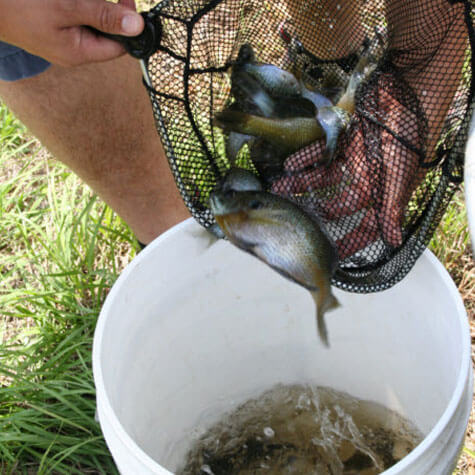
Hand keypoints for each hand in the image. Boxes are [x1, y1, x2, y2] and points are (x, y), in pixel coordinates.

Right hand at [0, 0, 143, 65]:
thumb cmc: (20, 5)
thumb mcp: (66, 8)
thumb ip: (102, 16)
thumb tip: (137, 26)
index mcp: (79, 53)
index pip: (119, 47)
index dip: (129, 26)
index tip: (127, 1)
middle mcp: (73, 51)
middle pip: (106, 33)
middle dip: (109, 10)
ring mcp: (61, 41)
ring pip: (90, 22)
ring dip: (93, 6)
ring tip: (79, 0)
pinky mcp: (52, 27)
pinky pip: (75, 17)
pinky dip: (80, 6)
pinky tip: (72, 2)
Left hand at [273, 0, 465, 260]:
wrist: (403, 86)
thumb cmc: (407, 132)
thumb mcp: (399, 172)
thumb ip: (392, 204)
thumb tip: (394, 240)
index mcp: (382, 190)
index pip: (366, 223)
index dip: (351, 239)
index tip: (332, 253)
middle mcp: (365, 177)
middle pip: (337, 202)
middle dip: (315, 211)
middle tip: (291, 219)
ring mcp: (352, 158)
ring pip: (322, 178)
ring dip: (301, 185)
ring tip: (278, 191)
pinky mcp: (340, 139)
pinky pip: (319, 152)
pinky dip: (305, 158)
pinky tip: (288, 166)